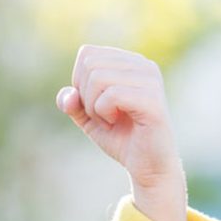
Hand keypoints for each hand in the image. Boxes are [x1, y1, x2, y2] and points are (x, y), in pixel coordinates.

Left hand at [56, 44, 184, 196]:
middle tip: (103, 115)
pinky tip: (117, 122)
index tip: (95, 104)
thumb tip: (68, 95)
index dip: (79, 82)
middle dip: (85, 95)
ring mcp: (150, 80)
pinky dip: (104, 113)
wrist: (148, 166)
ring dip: (94, 106)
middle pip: (90, 64)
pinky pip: (111, 95)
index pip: (87, 53)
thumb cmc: (121, 138)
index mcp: (130, 63)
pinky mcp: (152, 99)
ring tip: (111, 120)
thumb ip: (72, 103)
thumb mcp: (88, 118)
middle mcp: (143, 65)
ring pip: (98, 77)